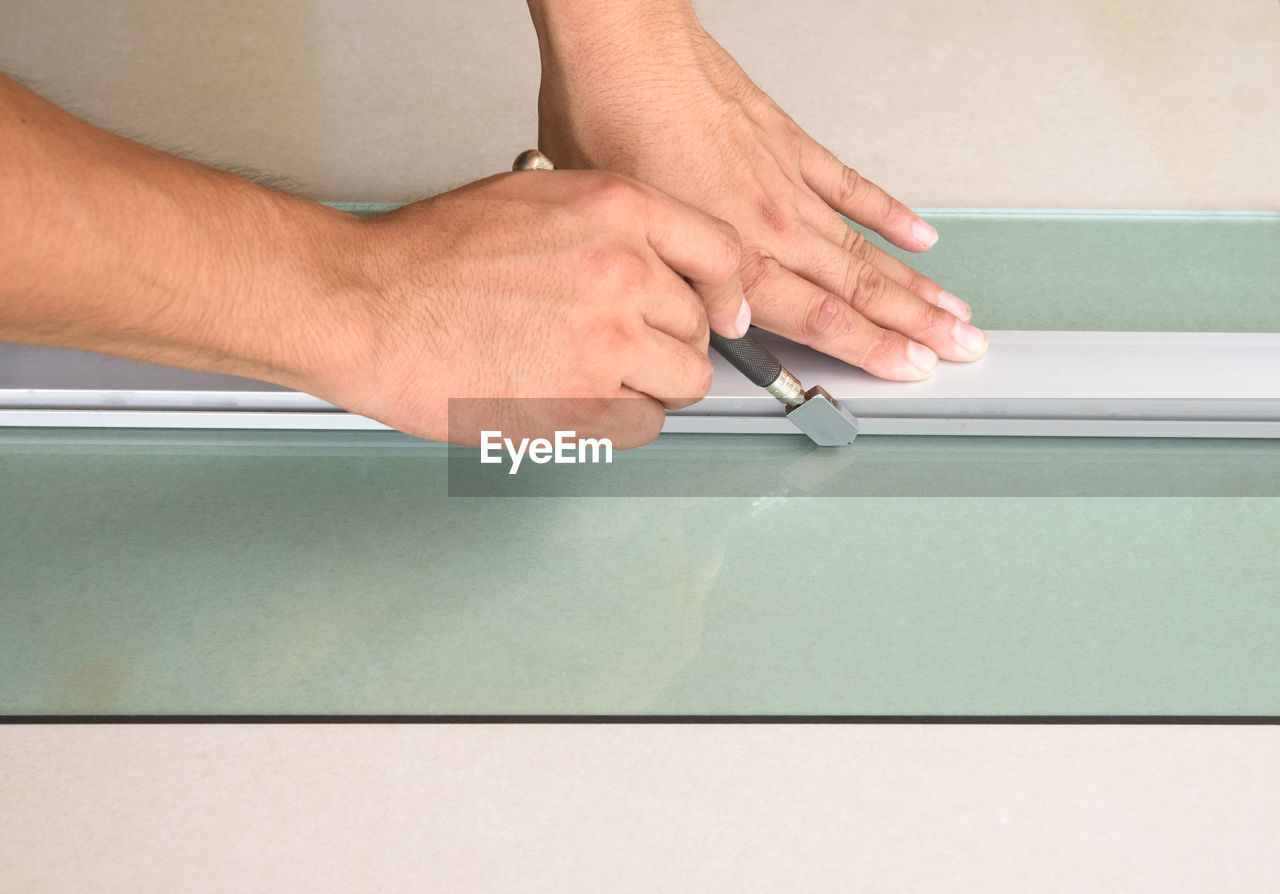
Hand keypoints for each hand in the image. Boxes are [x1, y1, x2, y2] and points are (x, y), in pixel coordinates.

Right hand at [319, 170, 744, 446]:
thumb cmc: (427, 256)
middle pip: (698, 325)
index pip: (721, 252)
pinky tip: (577, 404)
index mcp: (614, 209)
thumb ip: (608, 226)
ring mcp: (606, 341)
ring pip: (682, 381)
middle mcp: (622, 270)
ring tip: (594, 378)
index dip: (722, 291)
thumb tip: (657, 263)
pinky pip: (644, 426)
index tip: (718, 312)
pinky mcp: (582, 403)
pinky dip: (620, 423)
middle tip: (618, 348)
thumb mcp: (532, 200)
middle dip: (665, 342)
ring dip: (648, 386)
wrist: (365, 303)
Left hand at [528, 1, 986, 379]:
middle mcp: (772, 225)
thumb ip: (690, 283)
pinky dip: (887, 213)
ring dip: (913, 282)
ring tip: (953, 307)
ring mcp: (786, 184)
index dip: (873, 351)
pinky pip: (850, 186)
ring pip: (864, 246)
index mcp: (736, 255)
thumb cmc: (610, 126)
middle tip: (960, 346)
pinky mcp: (788, 143)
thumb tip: (728, 324)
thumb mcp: (637, 231)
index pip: (822, 320)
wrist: (626, 48)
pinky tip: (917, 234)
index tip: (912, 369)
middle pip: (860, 289)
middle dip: (916, 326)